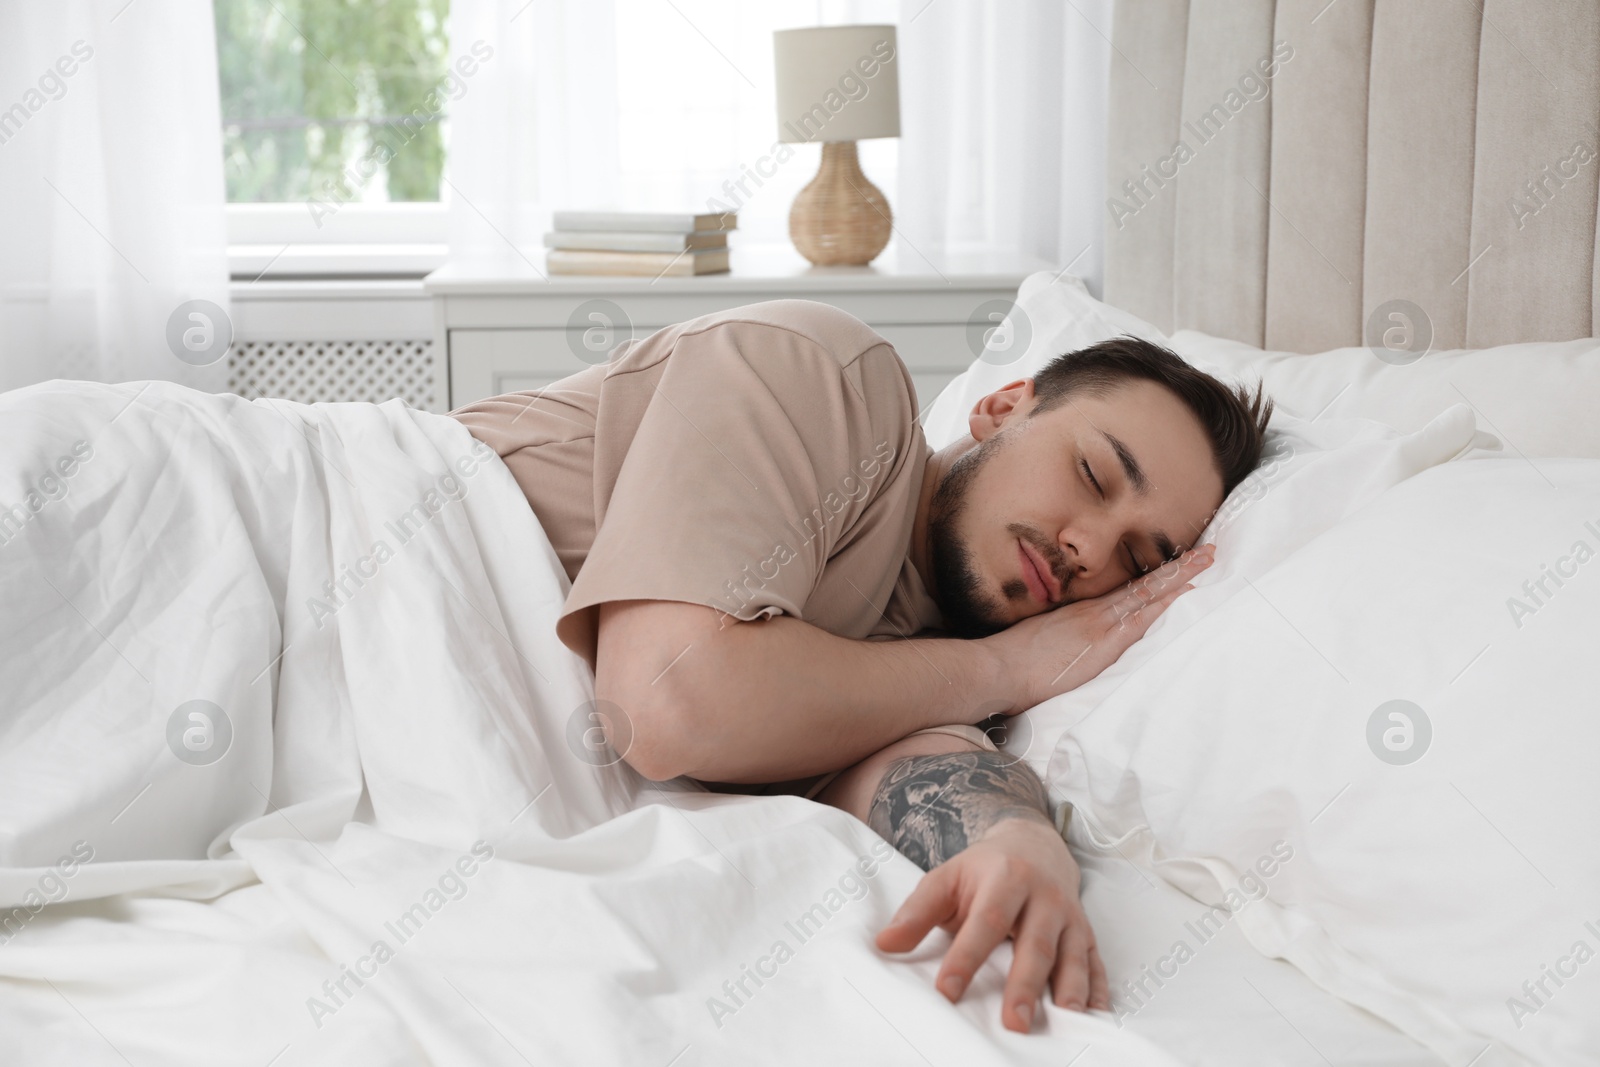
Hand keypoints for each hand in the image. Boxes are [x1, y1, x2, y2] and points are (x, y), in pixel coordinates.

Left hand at [874, 817, 1107, 1032]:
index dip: (966, 958)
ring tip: (1065, 1022)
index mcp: (1005, 879)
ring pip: (1073, 955)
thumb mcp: (946, 878)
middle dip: (1025, 985)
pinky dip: (1098, 988)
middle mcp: (1043, 896)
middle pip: (1036, 944)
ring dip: (1070, 990)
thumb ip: (916, 912)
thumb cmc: (983, 870)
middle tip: (1014, 1024)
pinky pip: (1097, 962)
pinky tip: (1096, 1014)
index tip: (947, 992)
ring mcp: (1070, 915)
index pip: (985, 922)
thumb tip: (884, 945)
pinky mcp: (1087, 932)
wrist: (1034, 843)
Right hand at [985, 544, 1213, 711]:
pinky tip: (1186, 590)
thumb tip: (1074, 647)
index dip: (1154, 579)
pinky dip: (1165, 600)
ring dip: (1179, 576)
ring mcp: (1098, 624)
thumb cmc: (1010, 663)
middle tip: (1208, 551)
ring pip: (1147, 593)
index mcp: (1081, 613)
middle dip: (1177, 569)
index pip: (1126, 593)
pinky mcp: (1101, 641)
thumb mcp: (1041, 644)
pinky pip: (1141, 616)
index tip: (1179, 567)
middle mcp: (1093, 612)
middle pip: (1143, 586)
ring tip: (1207, 560)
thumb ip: (1063, 641)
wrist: (997, 668)